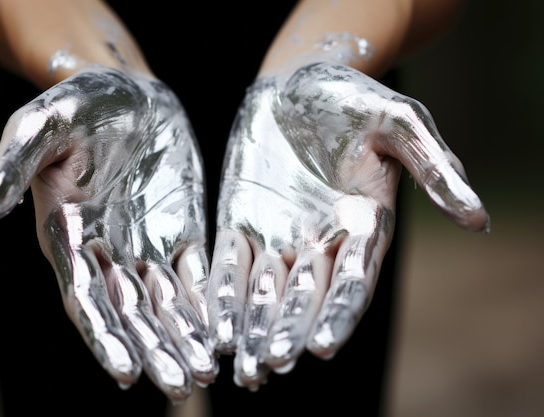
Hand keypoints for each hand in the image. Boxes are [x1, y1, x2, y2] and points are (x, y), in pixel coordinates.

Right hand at [0, 66, 217, 401]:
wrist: (125, 90)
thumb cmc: (76, 104)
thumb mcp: (39, 127)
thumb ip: (10, 170)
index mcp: (68, 238)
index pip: (87, 300)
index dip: (105, 337)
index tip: (126, 374)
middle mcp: (107, 253)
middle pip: (133, 314)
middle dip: (156, 351)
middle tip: (183, 388)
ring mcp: (147, 245)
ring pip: (168, 304)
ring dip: (187, 339)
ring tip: (209, 373)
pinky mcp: (181, 232)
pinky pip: (198, 274)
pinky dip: (210, 304)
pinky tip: (226, 330)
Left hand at [207, 62, 488, 389]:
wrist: (302, 81)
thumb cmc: (356, 98)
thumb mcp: (401, 123)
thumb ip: (435, 169)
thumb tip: (478, 219)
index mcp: (363, 227)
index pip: (352, 281)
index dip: (337, 313)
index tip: (319, 346)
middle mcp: (321, 242)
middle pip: (303, 297)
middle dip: (286, 332)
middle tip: (268, 367)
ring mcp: (278, 234)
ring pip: (264, 292)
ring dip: (252, 329)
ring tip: (240, 368)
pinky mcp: (241, 220)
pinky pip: (229, 264)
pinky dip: (222, 294)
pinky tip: (211, 325)